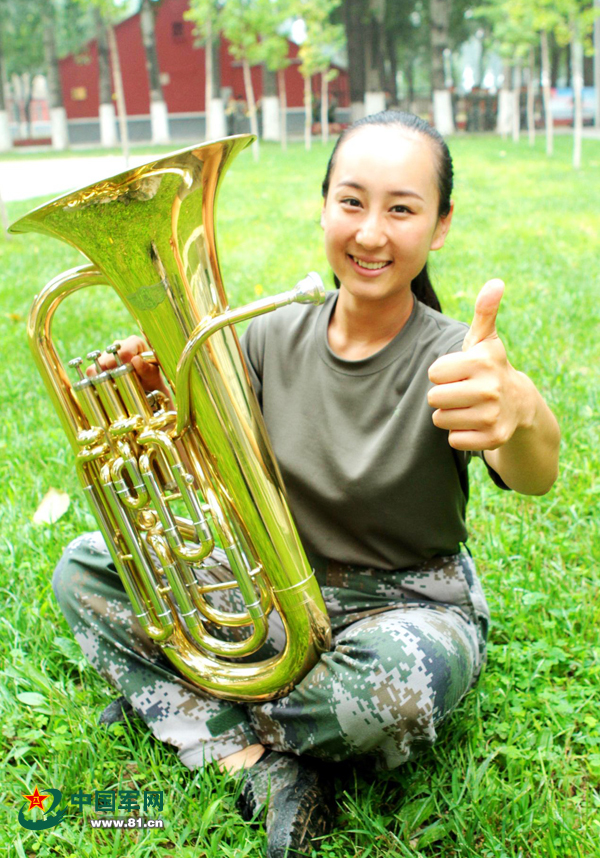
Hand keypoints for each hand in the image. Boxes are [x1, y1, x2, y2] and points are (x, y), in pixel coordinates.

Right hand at [85, 334, 167, 395]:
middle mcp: (119, 344)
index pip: (124, 352)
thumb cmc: (151, 378)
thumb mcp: (152, 375)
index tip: (130, 374)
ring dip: (106, 376)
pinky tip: (109, 383)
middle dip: (115, 372)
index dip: (125, 365)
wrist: (146, 387)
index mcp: (134, 342)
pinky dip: (97, 379)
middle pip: (109, 358)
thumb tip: (135, 360)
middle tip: (125, 380)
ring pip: (98, 364)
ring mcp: (107, 353)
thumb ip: (146, 368)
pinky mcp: (99, 363)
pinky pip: (91, 370)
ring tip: (118, 382)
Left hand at [427, 279, 529, 451]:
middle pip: (433, 398)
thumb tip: (496, 282)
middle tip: (462, 391)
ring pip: (440, 420)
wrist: (519, 404)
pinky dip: (460, 434)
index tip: (460, 372)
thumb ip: (484, 311)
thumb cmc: (489, 367)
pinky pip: (453, 439)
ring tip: (469, 406)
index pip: (433, 373)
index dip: (442, 373)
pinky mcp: (493, 438)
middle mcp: (489, 390)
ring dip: (450, 415)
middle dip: (443, 395)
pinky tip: (476, 423)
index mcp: (480, 362)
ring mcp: (492, 416)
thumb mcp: (485, 340)